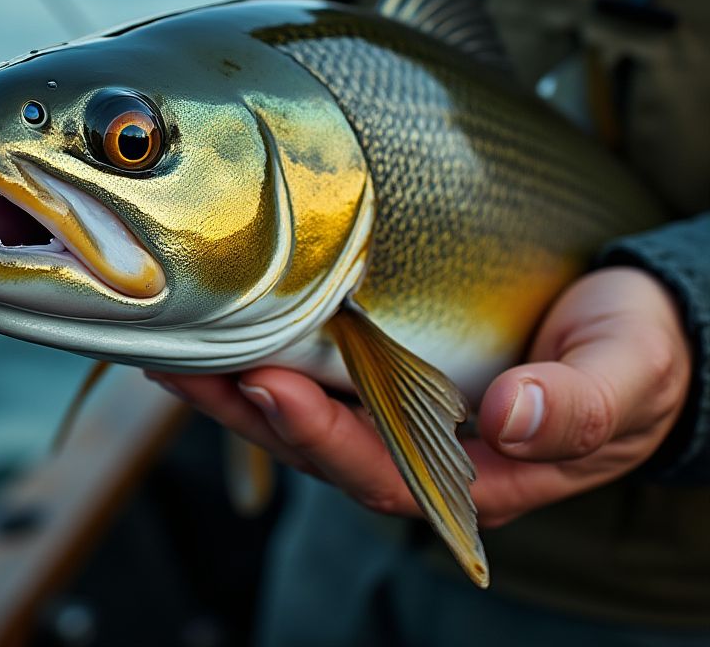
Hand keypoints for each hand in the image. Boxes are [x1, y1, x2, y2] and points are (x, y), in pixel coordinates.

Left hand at [147, 267, 691, 526]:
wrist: (629, 328)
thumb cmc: (630, 355)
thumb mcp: (624, 376)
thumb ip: (579, 404)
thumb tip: (510, 417)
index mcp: (478, 473)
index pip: (383, 468)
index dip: (322, 436)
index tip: (270, 388)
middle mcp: (421, 449)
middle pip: (317, 442)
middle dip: (244, 409)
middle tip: (183, 366)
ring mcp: (395, 409)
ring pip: (299, 408)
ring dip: (231, 382)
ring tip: (169, 348)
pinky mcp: (383, 366)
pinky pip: (311, 368)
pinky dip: (259, 350)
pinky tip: (215, 326)